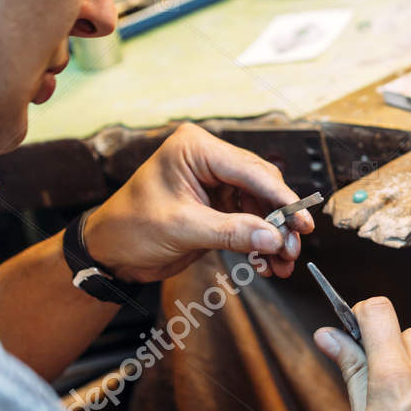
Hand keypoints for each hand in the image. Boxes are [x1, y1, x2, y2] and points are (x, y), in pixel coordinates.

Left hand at [84, 124, 314, 281]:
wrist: (108, 253)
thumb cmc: (129, 228)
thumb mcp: (182, 228)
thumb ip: (232, 231)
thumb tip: (274, 238)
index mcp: (196, 149)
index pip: (250, 169)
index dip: (280, 197)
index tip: (302, 220)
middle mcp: (209, 160)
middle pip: (261, 185)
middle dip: (279, 220)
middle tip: (293, 248)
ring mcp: (215, 183)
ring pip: (260, 205)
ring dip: (273, 235)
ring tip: (283, 262)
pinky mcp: (217, 206)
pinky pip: (249, 220)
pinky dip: (260, 241)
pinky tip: (268, 262)